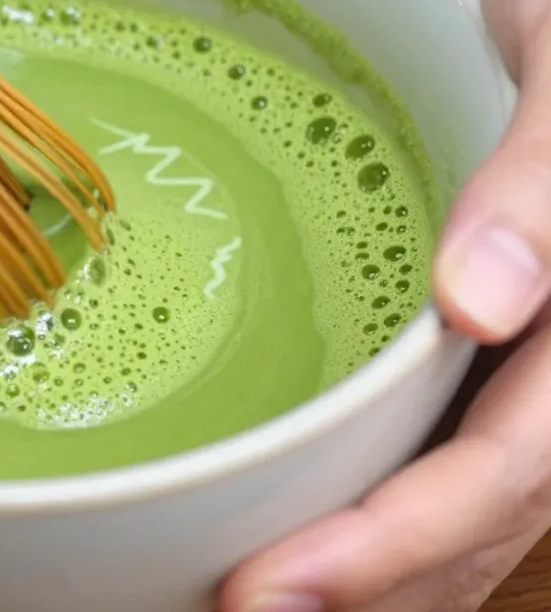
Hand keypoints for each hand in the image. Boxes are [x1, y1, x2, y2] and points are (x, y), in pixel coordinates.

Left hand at [220, 0, 550, 611]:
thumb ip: (549, 181)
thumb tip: (486, 307)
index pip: (514, 464)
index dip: (402, 543)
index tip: (273, 591)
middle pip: (477, 511)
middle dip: (363, 579)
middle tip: (230, 610)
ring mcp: (523, 337)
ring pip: (453, 489)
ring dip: (365, 560)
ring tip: (243, 591)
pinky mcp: (468, 315)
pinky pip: (423, 422)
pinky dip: (361, 483)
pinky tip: (292, 503)